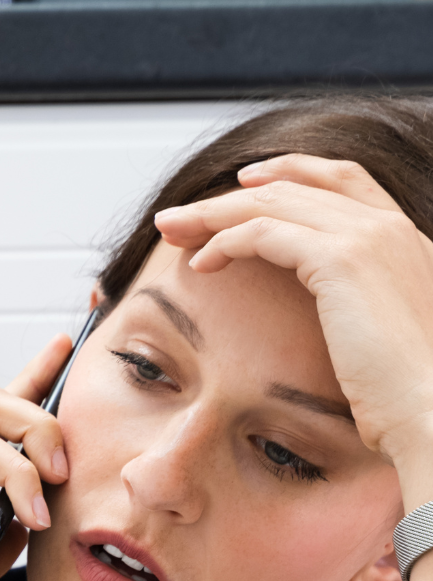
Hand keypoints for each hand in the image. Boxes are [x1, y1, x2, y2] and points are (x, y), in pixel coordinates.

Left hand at [154, 156, 432, 476]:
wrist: (431, 408)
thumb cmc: (404, 392)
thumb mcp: (382, 333)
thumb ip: (359, 305)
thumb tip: (334, 317)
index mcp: (404, 238)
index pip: (342, 179)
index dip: (290, 173)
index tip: (244, 184)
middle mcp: (389, 226)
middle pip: (295, 186)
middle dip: (230, 197)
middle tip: (181, 215)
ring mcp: (368, 237)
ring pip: (272, 203)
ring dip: (214, 215)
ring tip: (173, 232)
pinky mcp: (342, 259)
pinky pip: (265, 233)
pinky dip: (226, 242)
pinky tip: (200, 264)